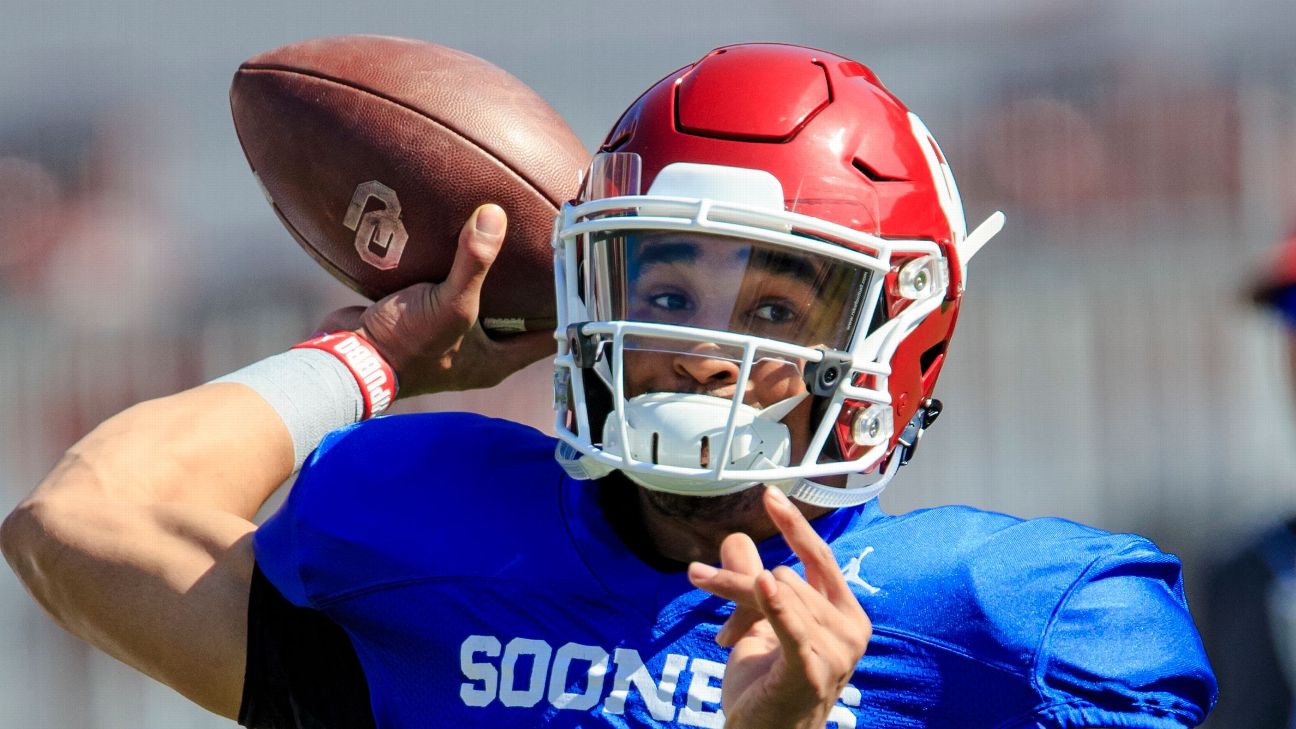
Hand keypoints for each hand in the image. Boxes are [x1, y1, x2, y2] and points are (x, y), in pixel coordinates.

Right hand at [316, 204, 555, 396]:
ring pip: (483, 302)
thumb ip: (474, 262)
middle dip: (531, 286)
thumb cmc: (405, 345)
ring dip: (493, 276)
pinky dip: (457, 270)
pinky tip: (463, 239)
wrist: (346, 357)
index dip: (564, 308)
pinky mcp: (424, 319)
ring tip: (511, 237)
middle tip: (547, 247)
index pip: (547, 335)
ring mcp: (450, 336)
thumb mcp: (449, 303)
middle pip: (517, 316)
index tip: (579, 274)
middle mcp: (478, 352)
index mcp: (496, 360)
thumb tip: (495, 216)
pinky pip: (449, 290)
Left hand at [687, 487, 871, 728]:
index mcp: (845, 614)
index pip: (820, 557)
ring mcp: (837, 652)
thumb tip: (734, 541)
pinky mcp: (812, 671)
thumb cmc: (769, 689)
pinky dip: (778, 607)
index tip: (769, 494)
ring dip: (735, 605)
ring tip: (725, 636)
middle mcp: (850, 629)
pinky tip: (766, 585)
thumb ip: (751, 584)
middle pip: (784, 574)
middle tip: (708, 597)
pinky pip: (790, 628)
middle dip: (740, 585)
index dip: (793, 525)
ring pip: (774, 594)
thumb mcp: (758, 626)